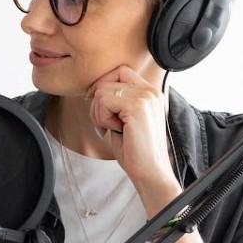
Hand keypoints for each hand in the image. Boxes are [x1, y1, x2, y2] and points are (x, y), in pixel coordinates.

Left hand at [88, 65, 178, 200]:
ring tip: (115, 129)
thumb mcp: (123, 120)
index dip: (102, 85)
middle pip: (106, 80)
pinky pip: (103, 102)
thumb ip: (114, 101)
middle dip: (97, 103)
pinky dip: (102, 119)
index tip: (98, 106)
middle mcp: (150, 90)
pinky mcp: (137, 106)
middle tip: (107, 124)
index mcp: (150, 92)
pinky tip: (117, 131)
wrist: (150, 171)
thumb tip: (92, 91)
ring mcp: (145, 96)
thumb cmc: (134, 150)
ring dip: (99, 114)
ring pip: (101, 91)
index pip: (119, 71)